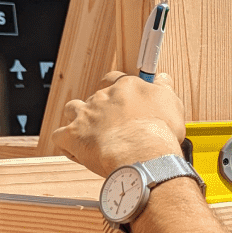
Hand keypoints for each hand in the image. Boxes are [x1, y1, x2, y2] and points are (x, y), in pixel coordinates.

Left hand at [55, 70, 188, 175]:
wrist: (142, 155)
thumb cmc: (158, 131)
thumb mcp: (171, 103)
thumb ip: (164, 87)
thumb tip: (162, 78)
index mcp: (124, 87)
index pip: (115, 79)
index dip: (117, 89)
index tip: (124, 98)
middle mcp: (102, 98)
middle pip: (95, 97)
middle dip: (102, 111)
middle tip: (116, 127)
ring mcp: (85, 116)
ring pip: (73, 110)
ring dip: (78, 120)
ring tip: (92, 135)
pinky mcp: (73, 137)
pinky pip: (60, 137)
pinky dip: (66, 144)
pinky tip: (76, 151)